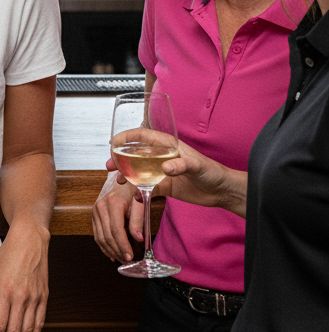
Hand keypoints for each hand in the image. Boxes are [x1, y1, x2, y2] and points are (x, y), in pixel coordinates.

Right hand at [91, 174, 144, 263]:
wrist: (124, 180)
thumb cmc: (134, 190)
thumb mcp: (140, 203)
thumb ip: (138, 221)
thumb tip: (138, 239)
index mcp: (112, 203)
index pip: (116, 230)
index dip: (123, 246)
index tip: (130, 256)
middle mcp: (100, 206)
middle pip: (107, 236)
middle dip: (117, 251)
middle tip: (127, 261)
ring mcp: (95, 210)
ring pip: (100, 237)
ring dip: (111, 251)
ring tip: (121, 260)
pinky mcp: (94, 214)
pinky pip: (97, 234)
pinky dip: (104, 246)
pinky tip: (112, 254)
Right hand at [108, 141, 242, 213]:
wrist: (221, 191)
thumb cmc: (211, 171)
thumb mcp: (197, 165)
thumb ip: (181, 164)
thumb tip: (165, 168)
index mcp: (166, 145)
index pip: (141, 136)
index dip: (126, 137)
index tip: (113, 143)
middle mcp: (160, 156)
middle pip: (134, 153)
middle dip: (119, 158)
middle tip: (109, 166)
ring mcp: (161, 171)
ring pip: (137, 170)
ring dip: (125, 174)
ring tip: (118, 180)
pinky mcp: (164, 186)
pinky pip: (147, 188)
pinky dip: (139, 191)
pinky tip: (135, 195)